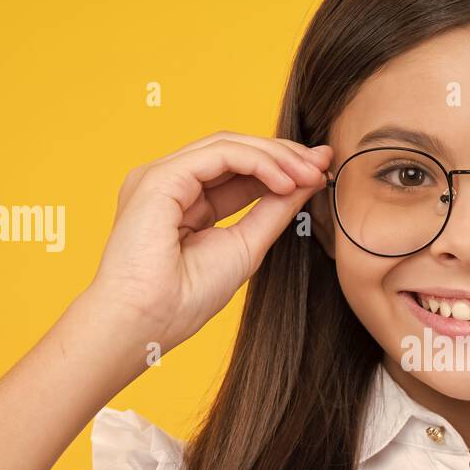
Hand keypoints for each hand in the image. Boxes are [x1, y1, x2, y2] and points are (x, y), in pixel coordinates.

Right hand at [84, 131, 332, 353]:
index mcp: (184, 201)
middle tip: (323, 163)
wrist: (146, 323)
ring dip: (275, 156)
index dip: (281, 167)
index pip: (238, 170)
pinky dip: (258, 162)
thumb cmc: (185, 298)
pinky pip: (218, 155)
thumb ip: (274, 211)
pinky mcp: (160, 178)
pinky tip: (285, 181)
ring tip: (309, 174)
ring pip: (228, 146)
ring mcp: (161, 176)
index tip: (321, 171)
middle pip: (235, 151)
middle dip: (283, 155)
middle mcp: (170, 183)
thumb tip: (307, 181)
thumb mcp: (246, 245)